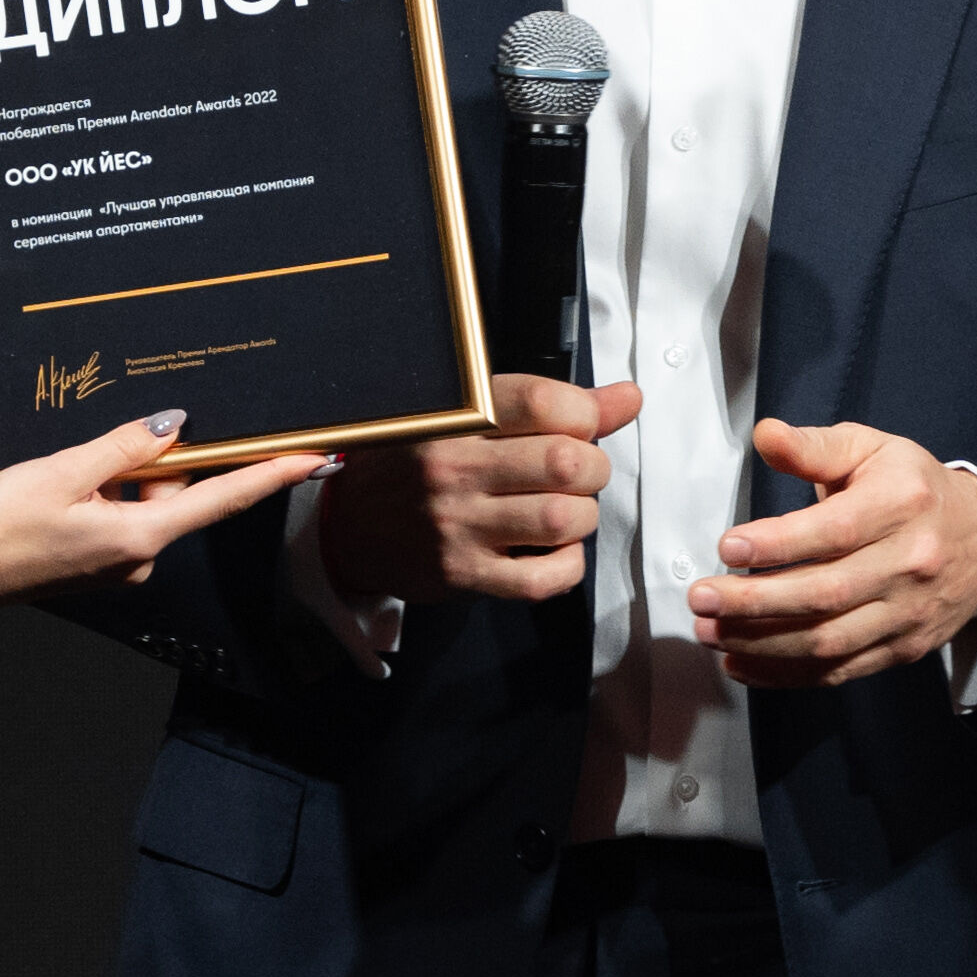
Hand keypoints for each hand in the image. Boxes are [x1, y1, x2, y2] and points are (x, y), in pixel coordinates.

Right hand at [0, 410, 325, 613]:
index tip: (320, 458)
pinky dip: (102, 495)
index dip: (276, 475)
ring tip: (64, 476)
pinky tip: (62, 490)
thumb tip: (175, 425)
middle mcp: (139, 559)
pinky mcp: (97, 565)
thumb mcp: (64, 470)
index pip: (226, 500)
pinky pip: (119, 516)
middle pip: (175, 494)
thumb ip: (125, 446)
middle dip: (151, 462)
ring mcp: (119, 566)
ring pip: (142, 502)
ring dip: (117, 478)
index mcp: (141, 538)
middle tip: (99, 453)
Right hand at [318, 372, 644, 607]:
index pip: (544, 402)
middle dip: (593, 468)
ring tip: (566, 509)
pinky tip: (555, 550)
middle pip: (565, 462)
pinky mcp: (462, 573)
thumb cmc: (417, 463)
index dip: (586, 413)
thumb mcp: (467, 416)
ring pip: (562, 519)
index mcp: (455, 417)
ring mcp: (458, 524)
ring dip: (583, 516)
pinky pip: (541, 578)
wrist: (348, 524)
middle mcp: (453, 467)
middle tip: (579, 473)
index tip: (582, 425)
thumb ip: (550, 406)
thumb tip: (628, 398)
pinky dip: (567, 564)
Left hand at [691, 418, 976, 687]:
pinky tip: (741, 663)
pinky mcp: (902, 649)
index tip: (727, 546)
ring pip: (828, 640)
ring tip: (711, 631)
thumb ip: (815, 447)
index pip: (835, 531)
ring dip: (761, 642)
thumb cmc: (914, 490)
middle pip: (826, 593)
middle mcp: (910, 562)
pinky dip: (784, 674)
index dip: (778, 543)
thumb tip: (765, 435)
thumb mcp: (872, 450)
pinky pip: (838, 672)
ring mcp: (908, 612)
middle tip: (701, 598)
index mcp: (902, 503)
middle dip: (754, 601)